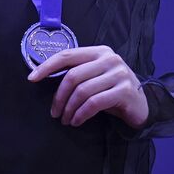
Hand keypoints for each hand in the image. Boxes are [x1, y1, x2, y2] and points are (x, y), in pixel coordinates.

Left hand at [28, 45, 148, 128]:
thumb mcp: (95, 77)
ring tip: (65, 120)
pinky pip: (94, 103)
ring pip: (82, 91)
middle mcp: (110, 59)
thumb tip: (44, 77)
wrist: (141, 105)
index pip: (67, 55)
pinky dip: (81, 114)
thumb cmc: (112, 91)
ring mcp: (119, 73)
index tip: (32, 78)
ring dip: (69, 109)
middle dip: (59, 96)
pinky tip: (76, 121)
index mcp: (99, 51)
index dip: (47, 66)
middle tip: (54, 113)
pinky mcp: (124, 90)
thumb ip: (77, 73)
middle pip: (73, 76)